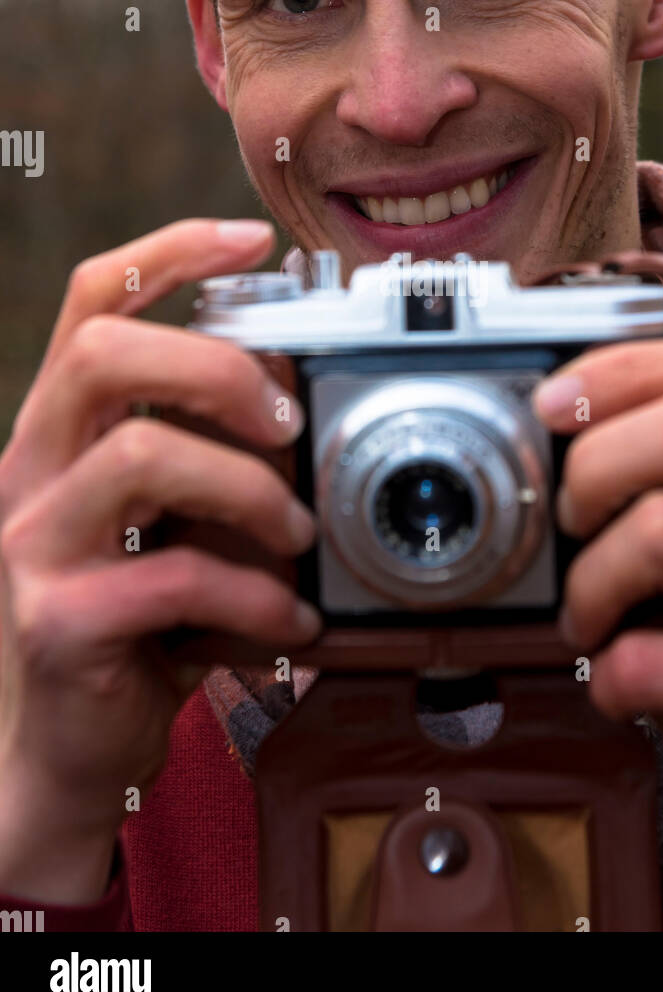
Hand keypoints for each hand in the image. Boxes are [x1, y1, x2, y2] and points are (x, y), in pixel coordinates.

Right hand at [0, 219, 319, 902]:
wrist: (63, 750)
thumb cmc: (133, 621)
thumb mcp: (168, 522)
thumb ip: (208, 458)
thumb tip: (301, 402)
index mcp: (62, 430)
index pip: (93, 298)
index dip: (171, 250)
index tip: (256, 240)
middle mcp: (31, 469)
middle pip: (103, 352)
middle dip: (216, 367)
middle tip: (285, 420)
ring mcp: (31, 544)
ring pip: (140, 455)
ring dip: (249, 488)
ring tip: (298, 533)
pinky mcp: (58, 621)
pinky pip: (173, 578)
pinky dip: (256, 598)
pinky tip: (290, 624)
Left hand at [533, 334, 662, 891]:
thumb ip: (656, 474)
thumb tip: (541, 418)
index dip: (624, 368)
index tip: (551, 405)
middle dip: (597, 464)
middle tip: (573, 522)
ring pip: (662, 530)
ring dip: (588, 581)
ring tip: (590, 619)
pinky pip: (643, 658)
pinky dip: (603, 678)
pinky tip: (621, 687)